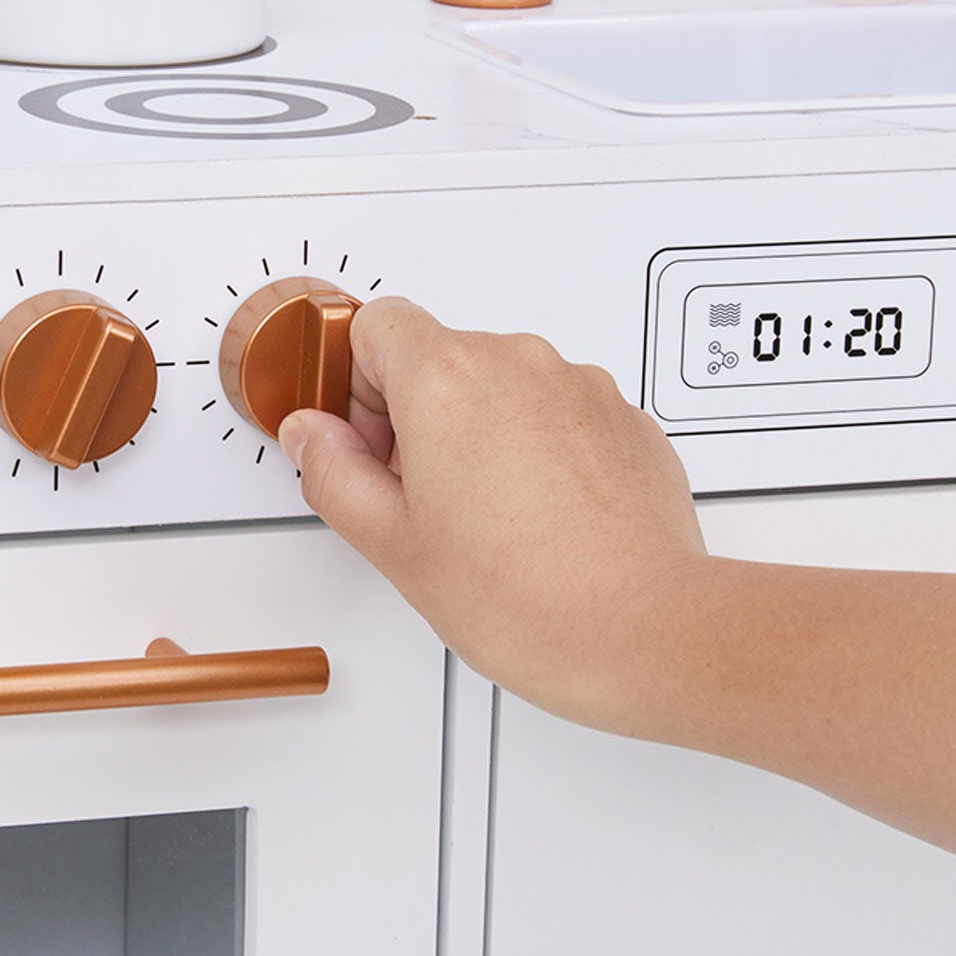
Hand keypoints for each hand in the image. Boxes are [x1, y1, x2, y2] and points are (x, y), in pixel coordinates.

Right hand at [278, 298, 709, 734]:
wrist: (643, 630)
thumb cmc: (529, 597)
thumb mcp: (393, 544)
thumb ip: (333, 473)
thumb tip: (312, 435)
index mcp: (447, 378)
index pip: (375, 324)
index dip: (359, 386)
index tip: (369, 443)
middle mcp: (519, 362)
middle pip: (441, 355)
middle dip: (420, 416)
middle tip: (423, 499)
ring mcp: (581, 386)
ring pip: (506, 386)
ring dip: (486, 432)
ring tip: (490, 519)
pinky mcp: (626, 419)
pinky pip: (563, 413)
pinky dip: (544, 451)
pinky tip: (541, 520)